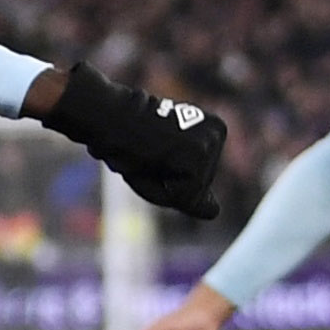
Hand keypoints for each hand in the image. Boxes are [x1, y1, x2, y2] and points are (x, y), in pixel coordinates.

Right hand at [37, 64, 229, 218]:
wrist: (110, 118)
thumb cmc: (128, 143)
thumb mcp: (162, 170)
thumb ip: (190, 193)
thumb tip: (215, 211)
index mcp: (212, 133)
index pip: (199, 183)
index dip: (169, 182)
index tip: (153, 155)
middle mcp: (218, 134)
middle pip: (197, 189)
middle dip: (168, 185)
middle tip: (147, 156)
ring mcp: (212, 142)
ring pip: (192, 194)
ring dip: (164, 187)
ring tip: (148, 156)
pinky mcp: (200, 152)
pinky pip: (186, 195)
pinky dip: (165, 190)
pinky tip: (153, 161)